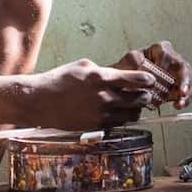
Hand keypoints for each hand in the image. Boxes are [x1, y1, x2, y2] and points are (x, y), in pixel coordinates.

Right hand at [30, 58, 165, 131]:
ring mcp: (100, 114)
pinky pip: (118, 124)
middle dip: (144, 96)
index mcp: (101, 77)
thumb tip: (120, 75)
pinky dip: (121, 118)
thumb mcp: (83, 66)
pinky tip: (115, 112)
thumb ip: (104, 70)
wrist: (40, 101)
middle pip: (139, 100)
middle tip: (143, 94)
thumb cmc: (59, 80)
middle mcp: (104, 97)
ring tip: (131, 105)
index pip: (136, 80)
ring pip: (132, 115)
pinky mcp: (96, 126)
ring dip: (135, 110)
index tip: (151, 81)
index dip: (148, 81)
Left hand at [113, 41, 191, 110]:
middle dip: (183, 80)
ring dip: (186, 93)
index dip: (165, 62)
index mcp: (158, 50)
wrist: (126, 86)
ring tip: (179, 102)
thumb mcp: (126, 63)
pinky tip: (178, 105)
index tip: (160, 73)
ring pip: (187, 80)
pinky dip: (184, 100)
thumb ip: (132, 61)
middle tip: (181, 91)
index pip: (165, 52)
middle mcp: (170, 60)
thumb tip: (139, 64)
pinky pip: (186, 92)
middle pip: (182, 66)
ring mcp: (176, 74)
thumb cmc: (128, 72)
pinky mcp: (178, 87)